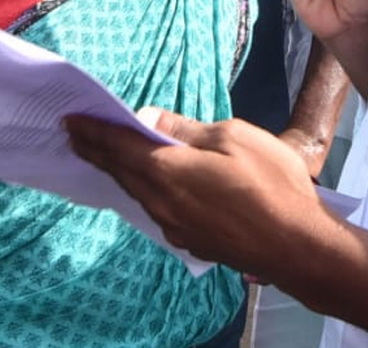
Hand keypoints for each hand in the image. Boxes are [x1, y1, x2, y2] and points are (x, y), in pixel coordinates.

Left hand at [65, 109, 326, 280]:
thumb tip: (149, 120)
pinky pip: (156, 207)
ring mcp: (175, 226)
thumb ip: (186, 130)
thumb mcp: (232, 137)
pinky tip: (147, 183)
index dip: (93, 131)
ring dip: (119, 171)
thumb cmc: (269, 183)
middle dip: (97, 151)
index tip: (69, 120)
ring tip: (105, 155)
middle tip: (75, 135)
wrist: (298, 247)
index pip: (118, 146)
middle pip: (122, 172)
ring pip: (138, 192)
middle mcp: (161, 202)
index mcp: (166, 172)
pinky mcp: (192, 239)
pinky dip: (143, 189)